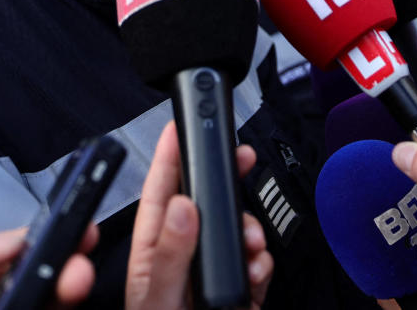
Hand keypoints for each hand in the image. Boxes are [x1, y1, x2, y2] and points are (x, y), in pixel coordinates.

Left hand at [125, 121, 272, 309]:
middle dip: (225, 182)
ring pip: (235, 232)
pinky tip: (257, 268)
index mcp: (153, 255)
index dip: (170, 157)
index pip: (160, 194)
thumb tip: (182, 206)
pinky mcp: (236, 294)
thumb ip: (170, 254)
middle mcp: (182, 260)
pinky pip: (255, 266)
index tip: (181, 124)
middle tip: (242, 159)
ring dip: (248, 228)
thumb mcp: (160, 299)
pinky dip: (263, 263)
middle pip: (204, 204)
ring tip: (250, 239)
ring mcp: (211, 276)